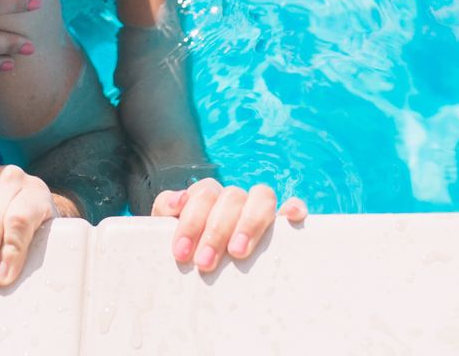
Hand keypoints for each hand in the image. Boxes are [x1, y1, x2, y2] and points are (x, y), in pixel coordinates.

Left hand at [152, 178, 306, 270]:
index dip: (191, 221)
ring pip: (261, 197)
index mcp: (208, 196)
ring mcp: (259, 208)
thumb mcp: (166, 230)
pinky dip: (293, 208)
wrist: (200, 265)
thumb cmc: (188, 249)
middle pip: (231, 197)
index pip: (203, 194)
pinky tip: (290, 217)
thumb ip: (165, 211)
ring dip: (249, 223)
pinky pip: (293, 207)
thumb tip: (176, 201)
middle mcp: (235, 198)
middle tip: (204, 263)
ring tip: (237, 252)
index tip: (181, 252)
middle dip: (215, 231)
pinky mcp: (282, 224)